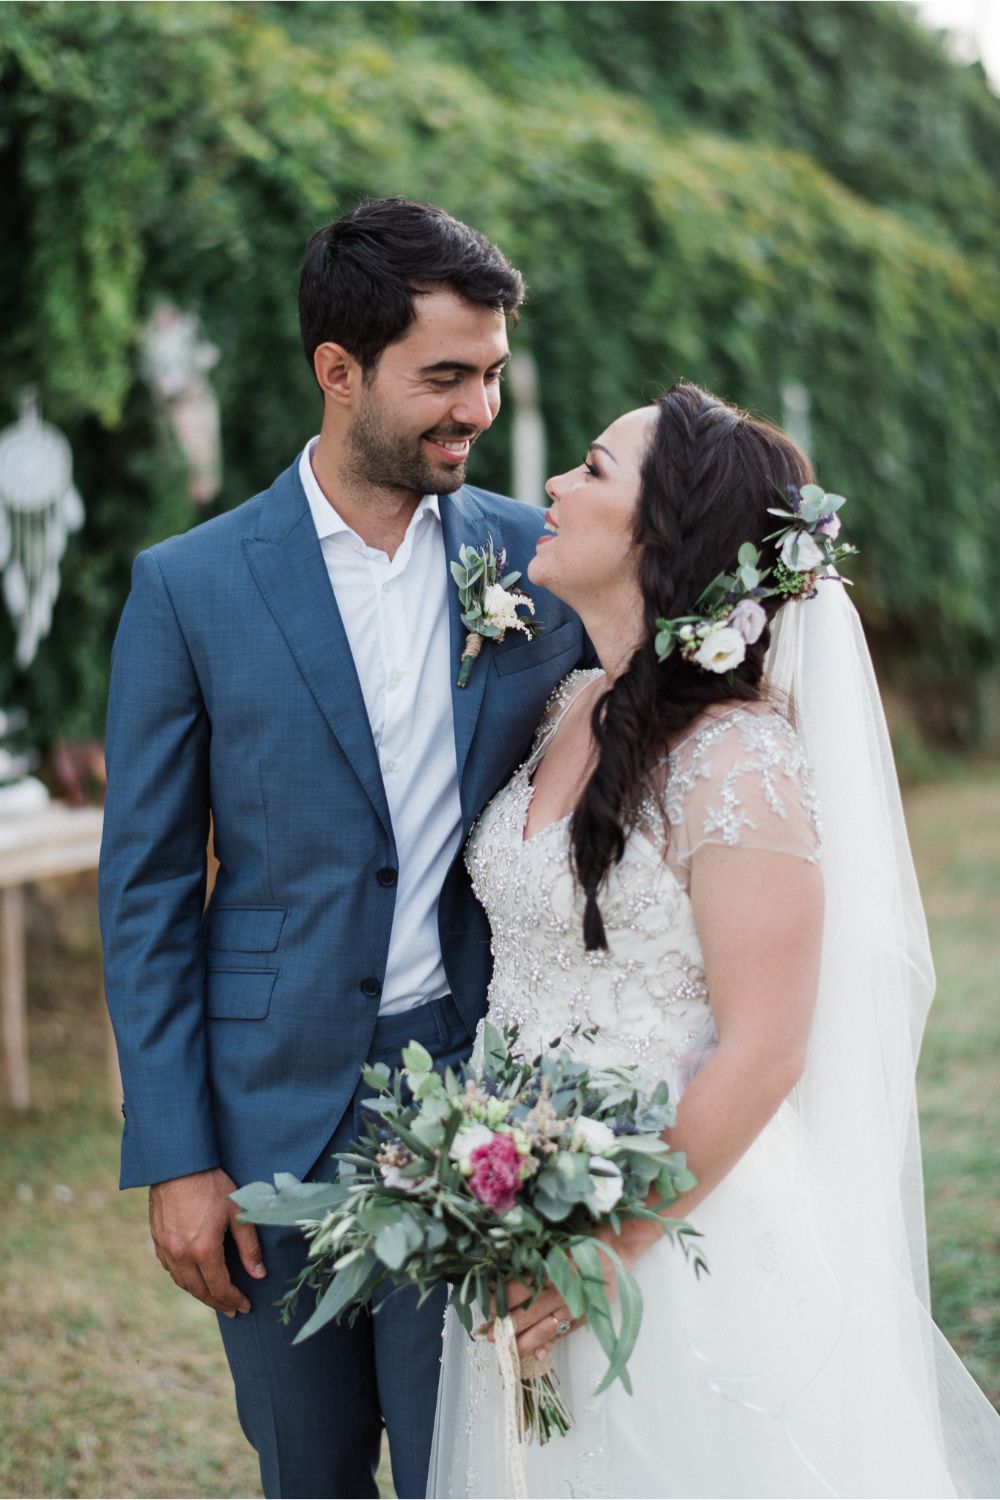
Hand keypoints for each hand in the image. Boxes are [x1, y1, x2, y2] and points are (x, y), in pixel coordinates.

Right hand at [148, 1166, 265, 1316]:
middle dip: (217, 1303)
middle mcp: (181, 1255)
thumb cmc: (212, 1184)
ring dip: (200, 1293)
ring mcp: (166, 1249)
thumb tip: (258, 1275)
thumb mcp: (238, 1212)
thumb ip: (249, 1246)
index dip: (233, 1300)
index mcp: (203, 1250)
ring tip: (215, 1298)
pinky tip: (193, 1277)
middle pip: (199, 1291)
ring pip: (183, 1282)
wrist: (177, 1164)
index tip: (245, 1307)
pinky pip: (171, 1269)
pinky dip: (184, 1278)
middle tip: (232, 1310)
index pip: (219, 1288)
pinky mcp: (157, 1239)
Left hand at [486, 1219, 657, 1360]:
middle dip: (506, 1326)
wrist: (617, 1247)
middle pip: (528, 1311)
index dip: (500, 1301)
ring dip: (524, 1340)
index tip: (486, 1308)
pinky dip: (552, 1344)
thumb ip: (535, 1258)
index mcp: (551, 1267)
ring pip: (545, 1328)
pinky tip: (539, 1354)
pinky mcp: (587, 1314)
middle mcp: (561, 1288)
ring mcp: (575, 1305)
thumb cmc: (582, 1240)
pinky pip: (566, 1333)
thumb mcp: (555, 1242)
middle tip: (489, 1335)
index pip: (518, 1288)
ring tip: (507, 1349)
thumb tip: (507, 1273)